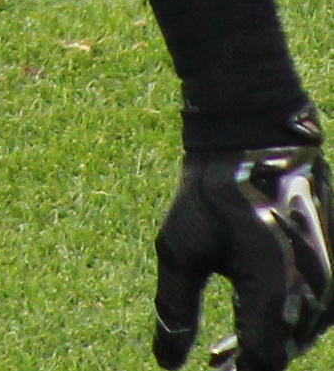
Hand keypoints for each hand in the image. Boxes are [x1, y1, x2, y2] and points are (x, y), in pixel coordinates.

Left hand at [154, 135, 333, 370]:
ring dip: (265, 343)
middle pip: (283, 351)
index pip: (262, 364)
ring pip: (298, 331)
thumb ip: (175, 311)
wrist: (255, 136)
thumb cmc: (213, 189)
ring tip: (222, 353)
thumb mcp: (181, 248)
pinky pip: (311, 306)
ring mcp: (330, 277)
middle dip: (248, 363)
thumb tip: (167, 365)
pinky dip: (283, 318)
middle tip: (213, 363)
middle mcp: (314, 292)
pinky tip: (251, 320)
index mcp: (277, 293)